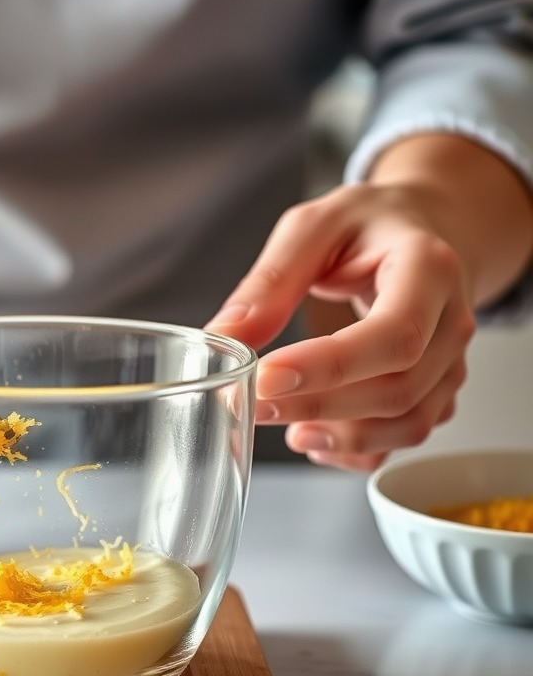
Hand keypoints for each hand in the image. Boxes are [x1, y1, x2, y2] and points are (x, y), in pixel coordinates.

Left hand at [206, 183, 477, 470]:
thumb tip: (224, 334)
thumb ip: (271, 280)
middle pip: (398, 387)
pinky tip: (312, 435)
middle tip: (251, 404)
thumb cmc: (368, 225)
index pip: (393, 333)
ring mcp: (450, 361)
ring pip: (408, 422)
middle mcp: (452, 321)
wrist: (419, 230)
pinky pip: (407, 435)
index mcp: (429, 269)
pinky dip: (358, 450)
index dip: (330, 365)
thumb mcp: (314, 227)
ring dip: (339, 436)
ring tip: (280, 423)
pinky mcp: (437, 389)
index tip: (267, 377)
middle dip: (317, 404)